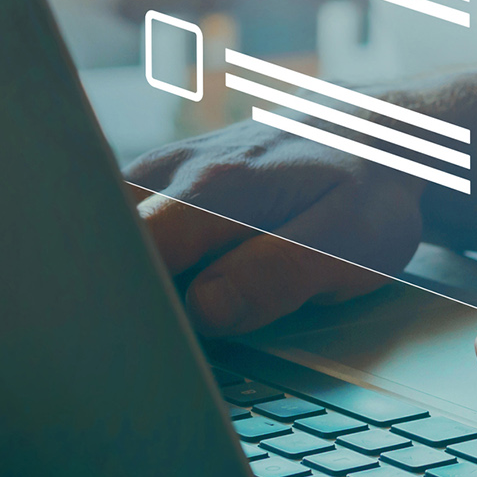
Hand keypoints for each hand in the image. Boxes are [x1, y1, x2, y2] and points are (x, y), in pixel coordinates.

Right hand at [125, 117, 419, 334]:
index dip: (136, 306)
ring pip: (110, 233)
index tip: (154, 345)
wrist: (371, 131)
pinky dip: (140, 259)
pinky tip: (176, 282)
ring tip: (172, 308)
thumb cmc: (364, 190)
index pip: (135, 253)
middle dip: (121, 295)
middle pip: (106, 244)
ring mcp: (162, 171)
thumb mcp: (349, 242)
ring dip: (130, 277)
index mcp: (216, 189)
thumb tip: (205, 308)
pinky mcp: (160, 181)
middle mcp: (174, 170)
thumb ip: (278, 274)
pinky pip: (125, 224)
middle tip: (158, 339)